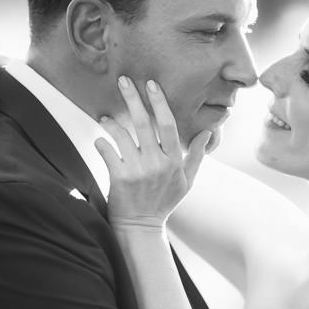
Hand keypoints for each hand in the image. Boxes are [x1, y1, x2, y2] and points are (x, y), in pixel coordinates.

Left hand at [94, 77, 210, 229]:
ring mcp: (138, 171)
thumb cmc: (164, 202)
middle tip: (123, 80)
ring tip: (103, 117)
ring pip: (122, 136)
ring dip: (111, 123)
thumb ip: (197, 156)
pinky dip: (101, 143)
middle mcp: (157, 163)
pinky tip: (100, 140)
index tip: (151, 84)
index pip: (168, 125)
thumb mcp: (186, 181)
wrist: (141, 228)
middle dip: (133, 99)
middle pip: (144, 123)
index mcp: (174, 161)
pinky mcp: (120, 179)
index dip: (160, 102)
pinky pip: (107, 153)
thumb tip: (208, 132)